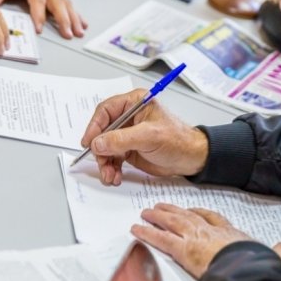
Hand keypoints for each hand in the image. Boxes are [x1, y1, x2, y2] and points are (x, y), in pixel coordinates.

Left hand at [0, 0, 86, 38]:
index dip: (39, 14)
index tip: (40, 28)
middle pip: (57, 3)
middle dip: (64, 19)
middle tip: (68, 33)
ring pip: (66, 4)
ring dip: (74, 19)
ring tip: (79, 32)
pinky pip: (68, 4)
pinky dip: (77, 15)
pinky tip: (83, 24)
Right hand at [80, 89, 208, 185]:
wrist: (191, 159)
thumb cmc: (178, 140)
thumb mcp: (149, 137)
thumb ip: (121, 139)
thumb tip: (98, 143)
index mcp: (135, 103)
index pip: (106, 110)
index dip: (95, 126)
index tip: (89, 142)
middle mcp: (129, 117)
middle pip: (102, 131)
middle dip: (100, 150)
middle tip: (102, 163)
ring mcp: (128, 134)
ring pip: (105, 148)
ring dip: (105, 163)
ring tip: (110, 176)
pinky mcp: (129, 149)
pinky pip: (112, 158)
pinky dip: (111, 169)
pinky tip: (115, 176)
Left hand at [131, 204, 280, 277]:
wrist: (247, 269)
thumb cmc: (255, 264)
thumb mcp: (273, 255)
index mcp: (229, 232)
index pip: (212, 217)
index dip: (201, 213)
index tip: (195, 210)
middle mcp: (209, 230)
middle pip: (188, 216)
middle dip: (174, 210)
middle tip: (162, 206)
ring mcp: (194, 237)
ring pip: (172, 222)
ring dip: (158, 216)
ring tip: (146, 212)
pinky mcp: (182, 249)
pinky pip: (160, 239)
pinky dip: (147, 233)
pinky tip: (137, 229)